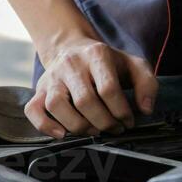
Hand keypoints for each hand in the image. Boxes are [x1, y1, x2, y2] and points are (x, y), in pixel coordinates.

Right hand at [26, 36, 157, 137]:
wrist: (73, 48)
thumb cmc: (106, 63)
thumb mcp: (133, 65)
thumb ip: (147, 84)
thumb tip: (146, 110)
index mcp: (97, 55)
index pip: (108, 88)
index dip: (121, 111)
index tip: (128, 121)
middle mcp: (71, 65)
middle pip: (84, 100)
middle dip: (103, 122)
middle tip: (114, 129)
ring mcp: (52, 77)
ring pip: (56, 105)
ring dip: (78, 126)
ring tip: (93, 131)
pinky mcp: (39, 90)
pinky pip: (33, 110)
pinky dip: (45, 126)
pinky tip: (62, 134)